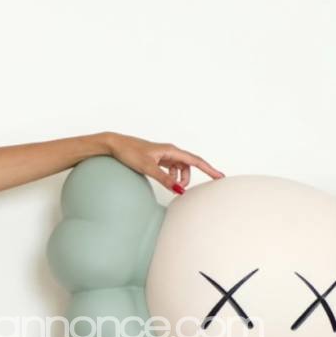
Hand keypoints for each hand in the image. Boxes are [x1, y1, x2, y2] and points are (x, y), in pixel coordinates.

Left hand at [105, 134, 223, 193]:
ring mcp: (164, 155)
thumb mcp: (148, 168)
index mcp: (171, 150)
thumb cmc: (129, 152)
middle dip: (188, 179)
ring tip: (170, 186)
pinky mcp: (157, 159)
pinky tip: (165, 182)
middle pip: (188, 166)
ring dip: (178, 179)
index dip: (209, 169)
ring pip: (179, 169)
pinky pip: (170, 169)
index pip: (195, 161)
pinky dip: (171, 177)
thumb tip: (179, 190)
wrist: (114, 145)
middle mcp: (170, 151)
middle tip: (181, 191)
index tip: (221, 177)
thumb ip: (164, 179)